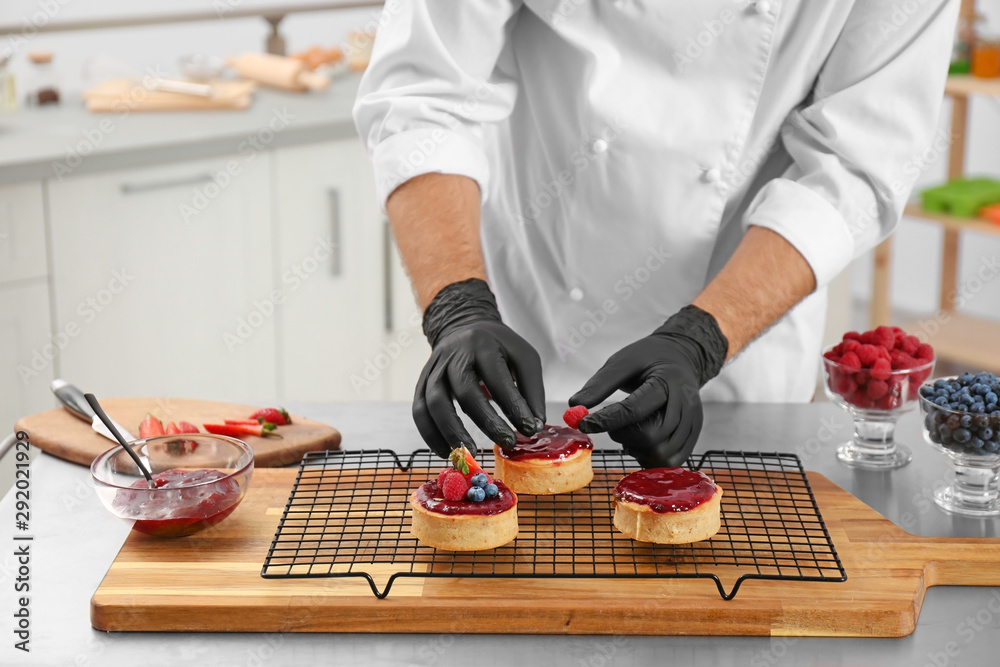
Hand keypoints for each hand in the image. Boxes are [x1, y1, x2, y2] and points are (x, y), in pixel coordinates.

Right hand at [414, 279, 545, 457]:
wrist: (463, 327)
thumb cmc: (498, 348)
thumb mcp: (524, 357)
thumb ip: (531, 390)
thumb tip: (533, 426)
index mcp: (483, 344)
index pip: (497, 378)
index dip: (513, 406)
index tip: (529, 429)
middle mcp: (454, 354)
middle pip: (465, 390)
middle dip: (487, 421)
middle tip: (506, 442)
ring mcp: (434, 368)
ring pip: (435, 402)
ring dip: (451, 431)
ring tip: (469, 453)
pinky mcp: (421, 381)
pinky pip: (419, 410)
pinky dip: (429, 434)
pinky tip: (446, 451)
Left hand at [569, 305, 727, 467]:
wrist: (681, 358)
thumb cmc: (648, 358)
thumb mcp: (622, 361)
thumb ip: (600, 384)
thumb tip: (575, 405)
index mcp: (668, 381)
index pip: (635, 409)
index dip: (607, 420)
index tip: (584, 423)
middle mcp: (685, 405)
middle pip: (650, 436)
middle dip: (623, 433)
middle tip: (613, 421)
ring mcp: (692, 424)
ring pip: (660, 454)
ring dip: (636, 447)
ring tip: (630, 427)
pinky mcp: (692, 437)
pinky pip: (669, 461)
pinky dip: (649, 455)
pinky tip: (642, 439)